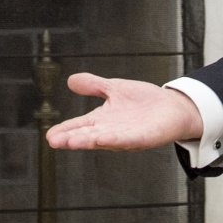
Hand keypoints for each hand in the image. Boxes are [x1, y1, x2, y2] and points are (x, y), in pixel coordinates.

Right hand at [45, 73, 203, 150]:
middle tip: (54, 141)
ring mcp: (126, 136)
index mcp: (103, 120)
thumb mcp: (114, 88)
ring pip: (104, 140)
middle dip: (72, 138)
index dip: (65, 130)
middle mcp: (111, 131)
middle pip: (88, 135)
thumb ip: (94, 85)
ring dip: (88, 141)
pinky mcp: (143, 137)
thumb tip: (70, 80)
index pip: (80, 126)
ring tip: (72, 142)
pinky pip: (127, 139)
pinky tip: (102, 138)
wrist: (173, 107)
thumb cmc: (144, 101)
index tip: (50, 136)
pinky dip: (114, 139)